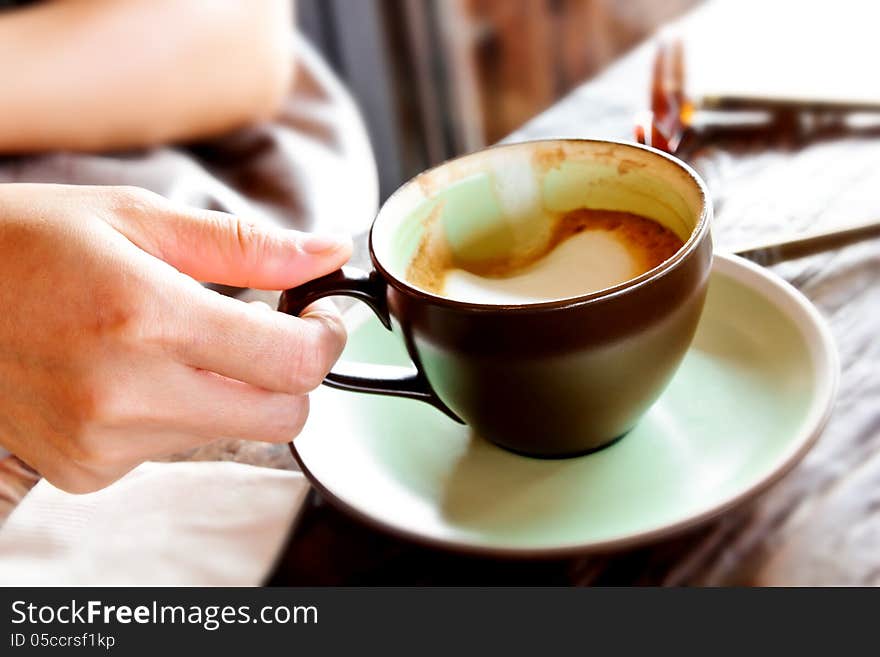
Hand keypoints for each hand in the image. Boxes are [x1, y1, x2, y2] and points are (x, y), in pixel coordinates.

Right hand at [0, 184, 350, 492]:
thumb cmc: (25, 244)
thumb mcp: (136, 217)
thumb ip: (245, 245)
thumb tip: (327, 254)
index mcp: (147, 316)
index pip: (292, 363)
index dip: (324, 337)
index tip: (319, 315)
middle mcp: (127, 393)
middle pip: (281, 416)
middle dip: (291, 375)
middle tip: (267, 331)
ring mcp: (104, 442)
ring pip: (231, 432)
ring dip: (230, 391)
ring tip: (175, 342)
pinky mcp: (87, 470)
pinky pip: (175, 449)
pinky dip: (178, 412)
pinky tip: (133, 373)